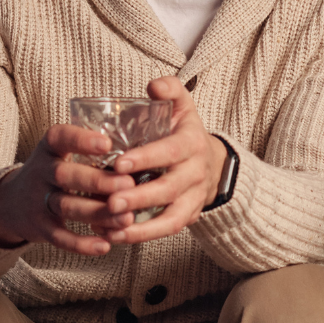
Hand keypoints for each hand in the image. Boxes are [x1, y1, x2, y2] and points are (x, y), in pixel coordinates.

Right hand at [0, 124, 140, 256]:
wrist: (13, 203)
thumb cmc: (56, 171)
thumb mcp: (64, 153)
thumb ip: (93, 151)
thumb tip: (142, 151)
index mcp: (50, 148)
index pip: (60, 137)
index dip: (81, 140)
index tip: (107, 144)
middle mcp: (41, 172)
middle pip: (65, 175)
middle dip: (97, 181)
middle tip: (128, 184)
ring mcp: (38, 201)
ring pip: (67, 207)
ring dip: (97, 214)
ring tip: (126, 218)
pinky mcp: (40, 228)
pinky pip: (60, 237)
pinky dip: (81, 244)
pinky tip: (105, 246)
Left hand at [86, 75, 228, 245]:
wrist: (212, 163)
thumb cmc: (184, 132)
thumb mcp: (182, 106)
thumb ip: (169, 90)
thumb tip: (154, 85)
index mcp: (192, 142)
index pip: (171, 151)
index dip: (147, 158)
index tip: (119, 164)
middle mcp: (196, 172)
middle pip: (169, 188)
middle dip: (140, 197)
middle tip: (111, 201)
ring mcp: (193, 197)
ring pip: (171, 217)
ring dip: (141, 226)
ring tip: (111, 227)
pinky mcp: (188, 216)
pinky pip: (168, 230)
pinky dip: (142, 236)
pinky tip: (115, 236)